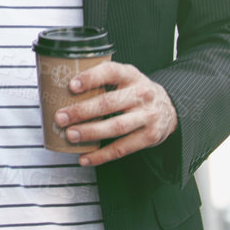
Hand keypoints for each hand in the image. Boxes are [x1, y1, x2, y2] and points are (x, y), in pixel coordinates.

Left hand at [54, 61, 177, 167]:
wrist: (169, 108)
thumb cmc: (136, 91)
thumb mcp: (124, 78)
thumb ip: (101, 80)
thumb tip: (60, 89)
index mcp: (131, 75)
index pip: (110, 72)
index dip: (90, 78)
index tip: (71, 86)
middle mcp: (141, 94)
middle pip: (109, 104)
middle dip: (82, 112)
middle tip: (61, 117)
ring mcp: (147, 116)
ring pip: (116, 127)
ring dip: (90, 132)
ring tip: (71, 135)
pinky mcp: (149, 136)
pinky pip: (122, 148)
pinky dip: (102, 155)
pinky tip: (85, 158)